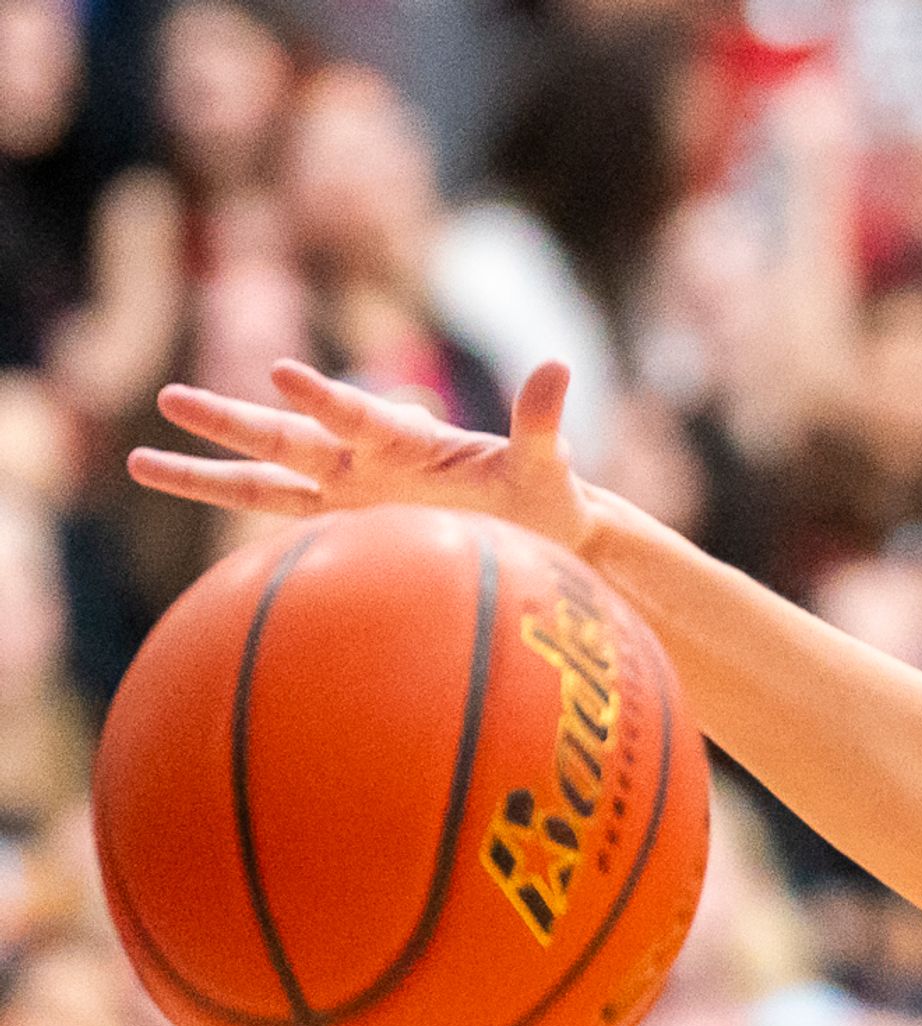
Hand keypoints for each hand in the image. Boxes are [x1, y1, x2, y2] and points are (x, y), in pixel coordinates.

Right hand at [131, 356, 599, 553]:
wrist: (537, 534)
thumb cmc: (545, 498)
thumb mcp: (547, 467)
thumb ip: (541, 423)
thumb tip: (559, 367)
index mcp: (408, 440)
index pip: (358, 415)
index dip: (325, 398)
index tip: (282, 374)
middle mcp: (364, 461)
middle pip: (285, 440)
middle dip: (230, 421)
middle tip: (170, 398)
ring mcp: (348, 496)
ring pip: (262, 483)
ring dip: (202, 473)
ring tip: (136, 459)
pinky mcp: (345, 529)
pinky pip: (280, 525)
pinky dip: (237, 517)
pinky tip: (181, 502)